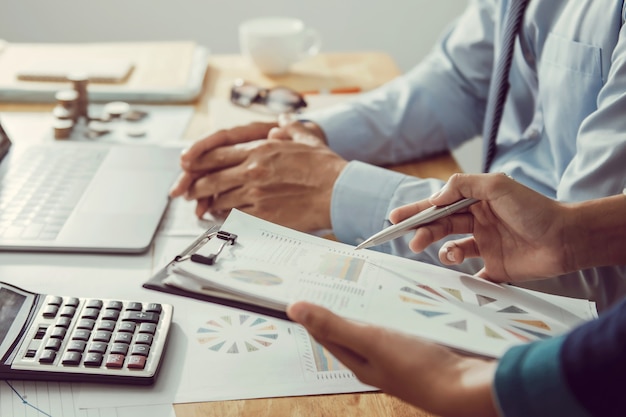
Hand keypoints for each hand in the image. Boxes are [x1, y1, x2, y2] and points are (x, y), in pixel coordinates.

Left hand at [169, 118, 347, 230]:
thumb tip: (281, 123)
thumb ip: (289, 129)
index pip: (217, 154)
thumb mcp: (306, 139)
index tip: (187, 165)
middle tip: (188, 190)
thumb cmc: (325, 167)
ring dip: (209, 203)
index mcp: (260, 150)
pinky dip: (226, 216)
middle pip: (211, 179)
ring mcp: (256, 195)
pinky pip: (235, 216)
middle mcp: (253, 171)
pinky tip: (224, 216)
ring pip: (220, 199)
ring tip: (205, 205)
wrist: (338, 192)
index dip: (197, 160)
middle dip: (196, 186)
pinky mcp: (263, 215)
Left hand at [287, 301, 497, 416]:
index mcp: (358, 362)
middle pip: (350, 330)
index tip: (302, 290)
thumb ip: (334, 325)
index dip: (312, 314)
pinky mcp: (419, 350)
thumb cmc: (417, 368)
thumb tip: (294, 309)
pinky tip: (399, 299)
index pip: (326, 334)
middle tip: (332, 279)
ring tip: (364, 284)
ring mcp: (398, 357)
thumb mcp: (370, 340)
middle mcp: (375, 362)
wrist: (466, 388)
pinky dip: (395, 311)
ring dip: (370, 307)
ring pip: (377, 326)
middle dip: (341, 306)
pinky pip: (400, 325)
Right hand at [389, 173, 569, 281]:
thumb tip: (435, 199)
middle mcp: (478, 223)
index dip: (417, 212)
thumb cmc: (534, 209)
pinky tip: (461, 278)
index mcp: (476, 203)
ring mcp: (486, 247)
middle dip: (424, 233)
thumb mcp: (497, 186)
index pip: (440, 206)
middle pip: (441, 228)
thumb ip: (463, 186)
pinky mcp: (496, 269)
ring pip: (452, 250)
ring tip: (451, 254)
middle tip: (413, 241)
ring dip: (444, 252)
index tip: (395, 218)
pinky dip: (464, 280)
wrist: (566, 238)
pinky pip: (473, 276)